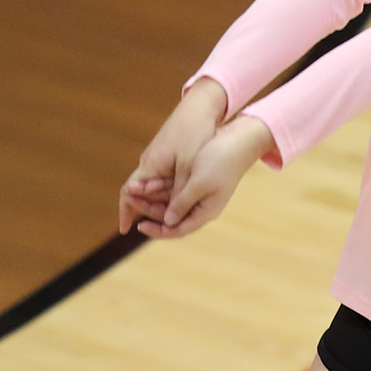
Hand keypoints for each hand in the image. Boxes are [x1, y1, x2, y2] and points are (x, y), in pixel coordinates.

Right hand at [118, 78, 227, 234]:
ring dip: (161, 201)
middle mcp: (150, 161)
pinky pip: (165, 176)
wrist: (201, 106)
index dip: (125, 212)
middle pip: (142, 193)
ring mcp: (159, 156)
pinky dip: (170, 189)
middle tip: (160, 228)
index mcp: (150, 165)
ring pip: (156, 186)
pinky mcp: (170, 152)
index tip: (124, 230)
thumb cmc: (195, 134)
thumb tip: (170, 219)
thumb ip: (178, 193)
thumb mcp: (189, 167)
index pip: (128, 193)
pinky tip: (182, 196)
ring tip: (173, 216)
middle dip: (148, 211)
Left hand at [139, 116, 273, 239]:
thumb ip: (182, 203)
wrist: (240, 139)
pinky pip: (176, 189)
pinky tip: (148, 182)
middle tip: (130, 200)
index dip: (158, 230)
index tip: (139, 225)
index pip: (178, 230)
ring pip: (172, 201)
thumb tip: (168, 222)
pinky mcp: (199, 181)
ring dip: (153, 196)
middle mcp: (203, 206)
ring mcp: (201, 194)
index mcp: (205, 211)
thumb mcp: (198, 183)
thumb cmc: (221, 160)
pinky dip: (162, 187)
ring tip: (134, 189)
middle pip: (172, 216)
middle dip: (150, 209)